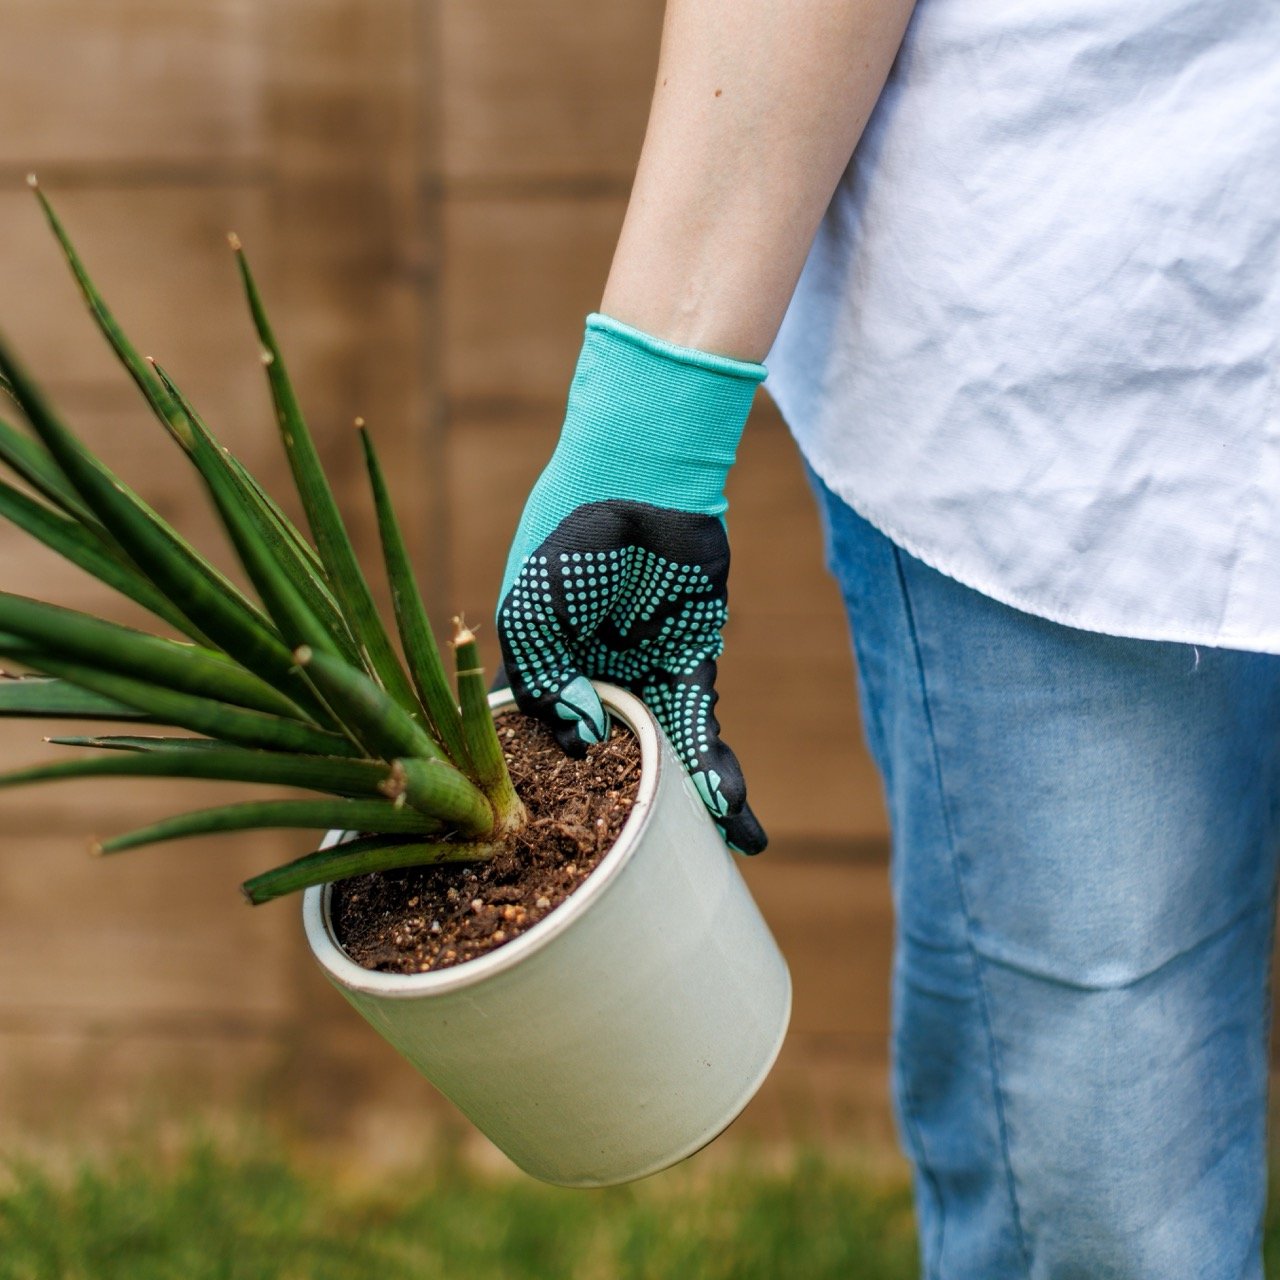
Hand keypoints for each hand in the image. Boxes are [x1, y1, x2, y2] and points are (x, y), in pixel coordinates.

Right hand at [496, 314, 766, 854]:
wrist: (645, 479)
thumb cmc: (574, 536)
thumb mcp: (534, 605)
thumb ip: (542, 673)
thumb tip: (581, 738)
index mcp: (535, 678)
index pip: (534, 757)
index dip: (550, 807)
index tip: (567, 856)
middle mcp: (586, 690)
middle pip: (603, 777)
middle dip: (624, 832)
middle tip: (645, 890)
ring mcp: (639, 685)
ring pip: (658, 767)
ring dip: (686, 816)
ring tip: (715, 865)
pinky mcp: (691, 671)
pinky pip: (703, 735)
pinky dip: (719, 776)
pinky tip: (740, 822)